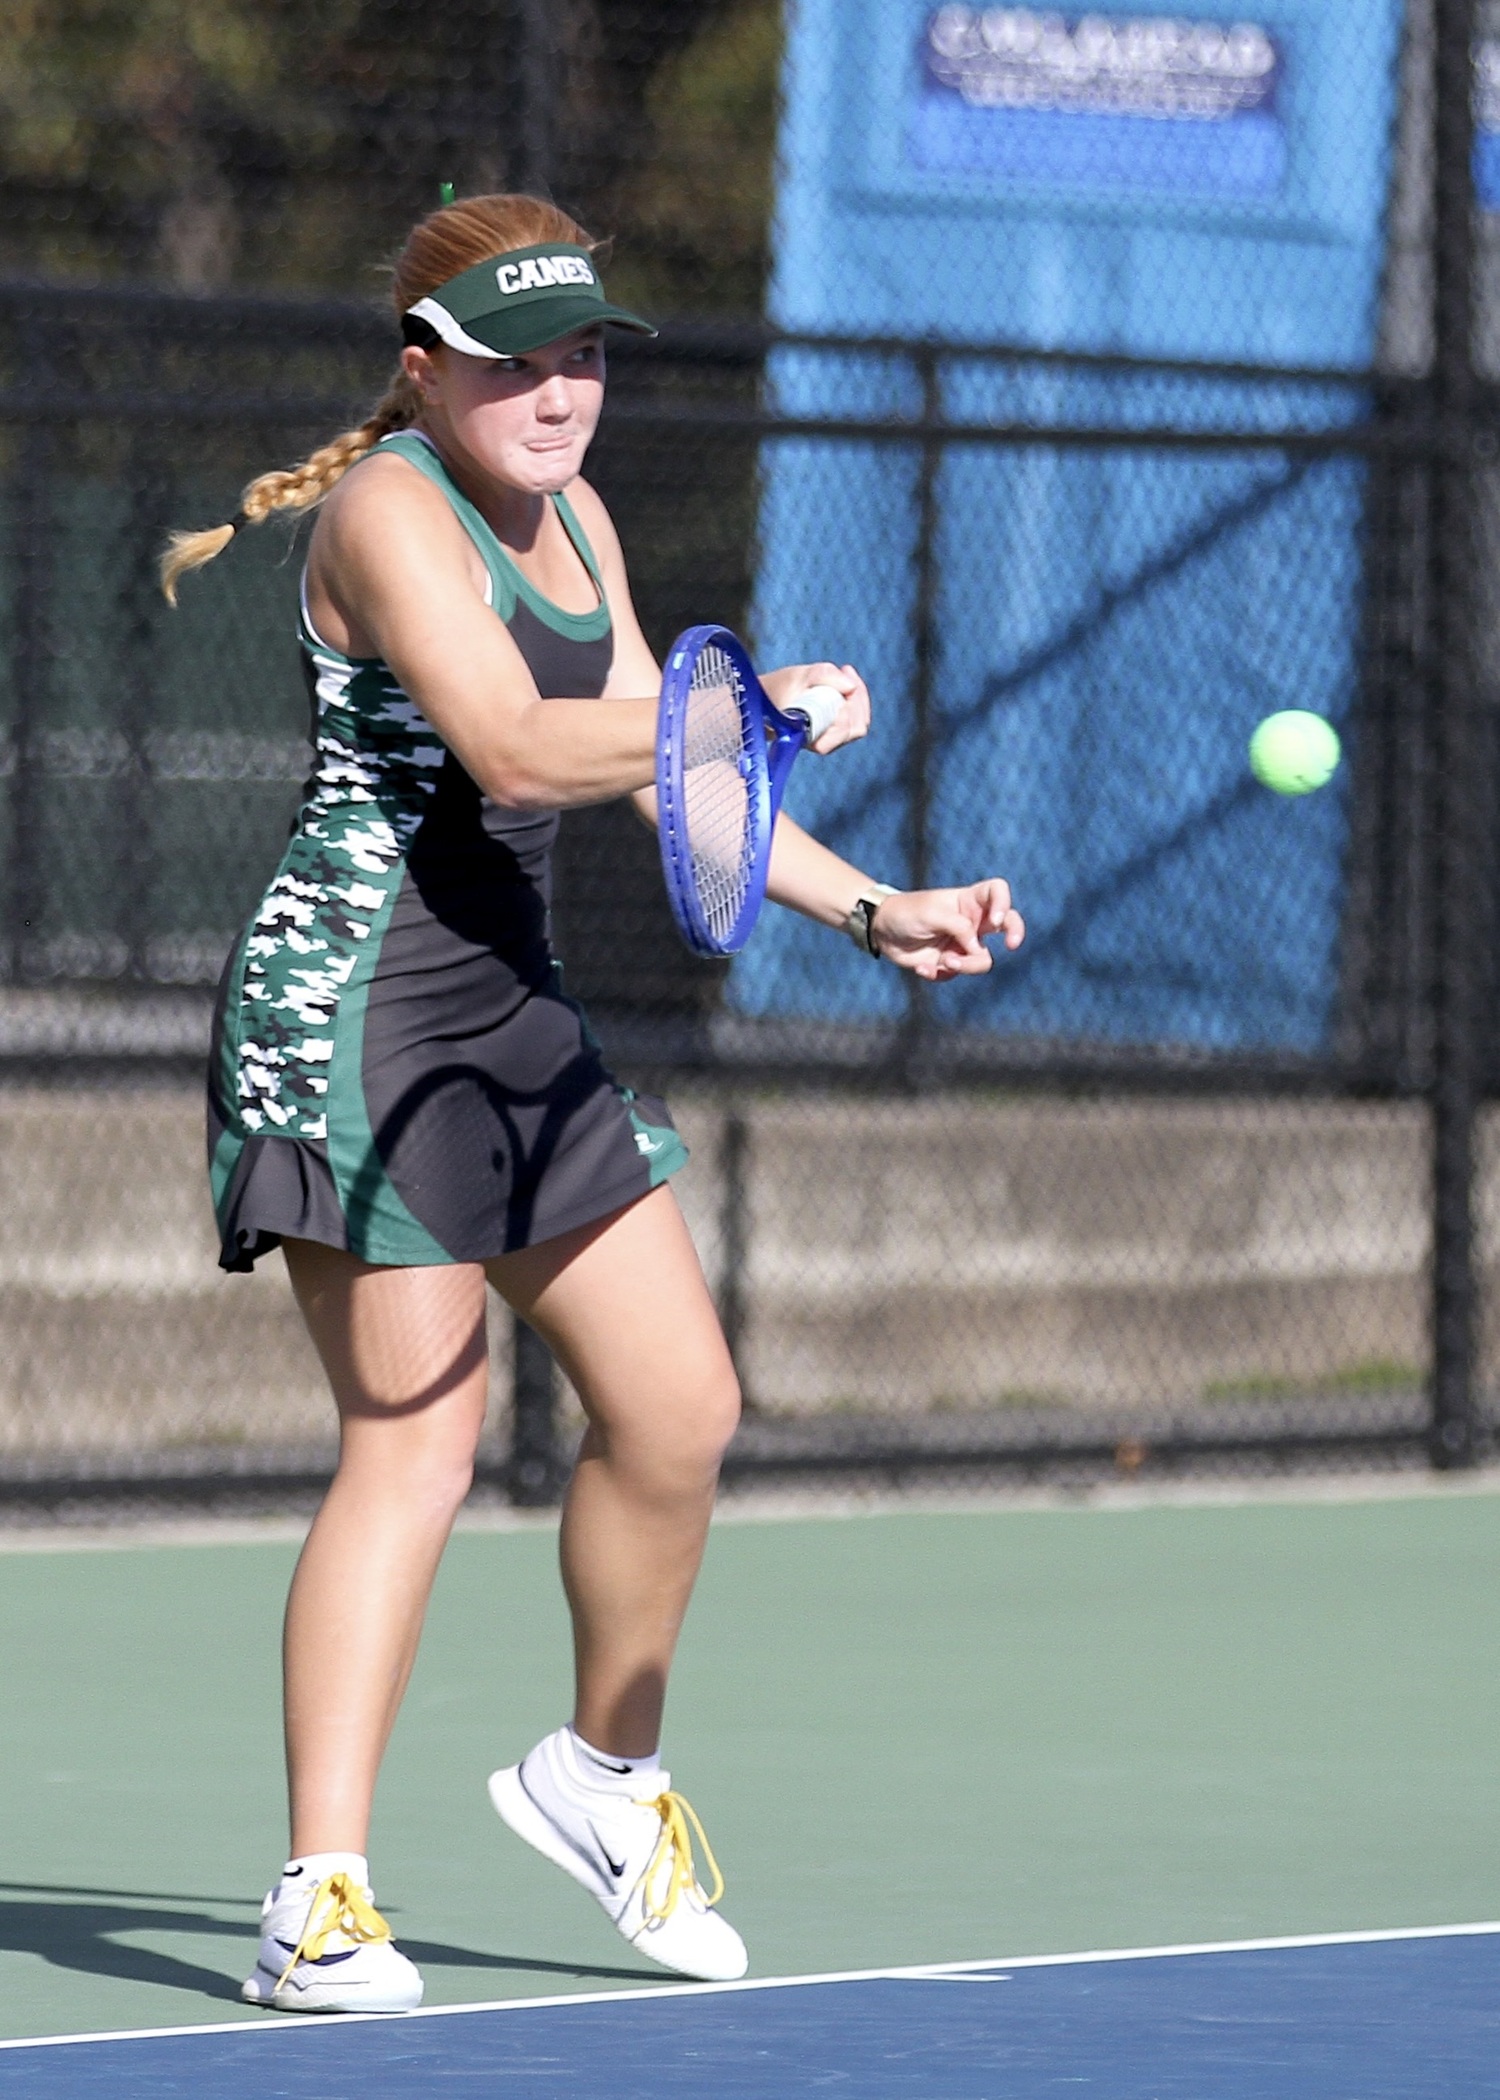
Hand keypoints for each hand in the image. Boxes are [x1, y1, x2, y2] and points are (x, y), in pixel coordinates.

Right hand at [761, 661, 870, 753]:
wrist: (762, 700)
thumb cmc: (776, 690)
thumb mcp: (797, 675)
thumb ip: (824, 675)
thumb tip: (850, 686)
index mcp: (810, 736)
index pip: (842, 731)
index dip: (849, 712)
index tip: (843, 689)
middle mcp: (822, 741)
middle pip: (856, 727)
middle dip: (858, 697)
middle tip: (845, 672)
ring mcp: (829, 737)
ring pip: (858, 723)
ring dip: (858, 695)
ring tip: (845, 672)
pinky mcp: (833, 729)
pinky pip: (854, 717)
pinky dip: (855, 696)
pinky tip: (845, 676)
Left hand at [871, 880, 1024, 980]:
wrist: (880, 931)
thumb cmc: (906, 913)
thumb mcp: (932, 914)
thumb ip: (958, 927)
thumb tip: (978, 948)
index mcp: (968, 900)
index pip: (997, 892)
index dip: (1003, 904)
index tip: (995, 920)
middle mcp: (971, 922)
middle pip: (1007, 924)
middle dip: (1015, 932)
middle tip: (1011, 944)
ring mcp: (963, 944)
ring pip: (983, 960)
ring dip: (966, 965)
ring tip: (943, 962)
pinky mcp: (950, 963)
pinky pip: (958, 974)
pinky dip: (940, 974)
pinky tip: (922, 968)